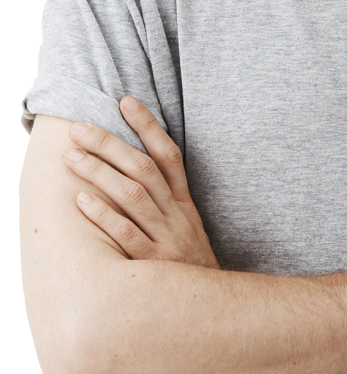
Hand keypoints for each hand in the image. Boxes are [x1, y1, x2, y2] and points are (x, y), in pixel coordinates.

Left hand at [65, 96, 219, 269]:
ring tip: (72, 156)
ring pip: (133, 195)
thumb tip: (134, 168)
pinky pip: (126, 235)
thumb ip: (165, 200)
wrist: (210, 310)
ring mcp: (165, 238)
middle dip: (110, 144)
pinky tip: (81, 200)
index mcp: (183, 203)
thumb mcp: (185, 227)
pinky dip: (104, 215)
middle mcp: (175, 215)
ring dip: (100, 173)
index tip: (125, 101)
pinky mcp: (152, 265)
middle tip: (79, 127)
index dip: (148, 125)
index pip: (168, 154)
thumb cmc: (187, 265)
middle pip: (144, 168)